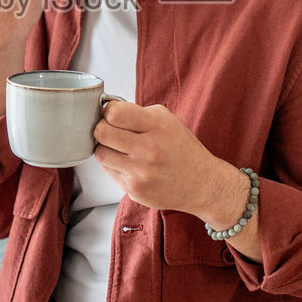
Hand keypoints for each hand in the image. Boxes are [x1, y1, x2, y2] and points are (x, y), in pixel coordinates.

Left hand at [92, 100, 239, 217]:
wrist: (201, 183)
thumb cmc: (181, 149)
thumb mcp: (167, 120)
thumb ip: (137, 113)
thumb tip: (106, 111)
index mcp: (158, 126)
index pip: (114, 113)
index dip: (109, 112)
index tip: (114, 115)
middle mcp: (149, 149)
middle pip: (101, 132)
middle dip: (103, 128)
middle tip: (111, 131)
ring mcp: (141, 172)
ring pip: (100, 153)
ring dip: (106, 148)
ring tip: (120, 148)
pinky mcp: (135, 190)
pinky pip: (108, 171)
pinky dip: (114, 165)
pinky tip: (129, 163)